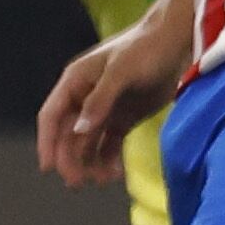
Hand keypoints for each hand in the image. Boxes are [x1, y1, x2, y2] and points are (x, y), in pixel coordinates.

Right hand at [38, 15, 182, 186]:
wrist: (177, 41)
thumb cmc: (145, 48)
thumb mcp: (121, 72)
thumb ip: (100, 100)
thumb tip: (78, 131)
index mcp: (75, 82)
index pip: (51, 116)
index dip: (46, 142)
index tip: (48, 167)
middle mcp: (85, 97)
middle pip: (68, 135)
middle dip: (71, 159)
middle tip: (78, 182)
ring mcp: (104, 109)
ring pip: (89, 142)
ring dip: (91, 162)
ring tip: (103, 180)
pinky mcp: (124, 117)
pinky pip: (110, 143)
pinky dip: (109, 159)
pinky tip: (115, 172)